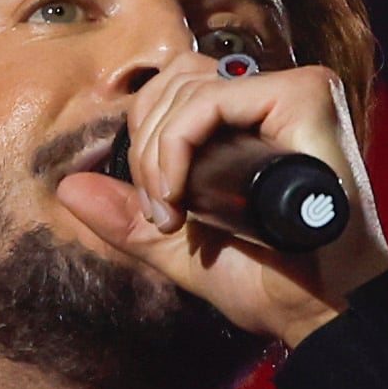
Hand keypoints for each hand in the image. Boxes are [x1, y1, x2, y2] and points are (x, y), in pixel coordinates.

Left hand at [55, 60, 387, 348]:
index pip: (175, 88)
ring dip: (158, 154)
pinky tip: (181, 196)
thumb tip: (66, 187)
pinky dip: (178, 146)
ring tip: (173, 211)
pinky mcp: (307, 95)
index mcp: (254, 116)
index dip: (147, 140)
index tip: (157, 208)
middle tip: (160, 212)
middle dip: (146, 147)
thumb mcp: (181, 247)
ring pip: (187, 88)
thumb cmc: (269, 278)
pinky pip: (212, 100)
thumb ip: (129, 218)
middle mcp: (278, 93)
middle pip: (174, 79)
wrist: (320, 309)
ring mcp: (297, 88)